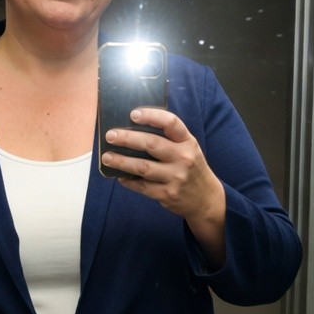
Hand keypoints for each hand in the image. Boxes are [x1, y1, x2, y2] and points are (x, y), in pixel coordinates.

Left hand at [102, 109, 226, 266]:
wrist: (206, 199)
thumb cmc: (192, 169)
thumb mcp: (189, 149)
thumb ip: (170, 139)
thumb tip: (135, 129)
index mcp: (188, 142)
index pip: (171, 123)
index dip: (151, 116)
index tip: (133, 114)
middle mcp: (183, 158)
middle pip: (151, 144)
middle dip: (128, 138)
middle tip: (110, 135)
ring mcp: (176, 177)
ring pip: (143, 167)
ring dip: (122, 162)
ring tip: (107, 157)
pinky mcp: (167, 194)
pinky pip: (142, 187)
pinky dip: (129, 181)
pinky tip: (119, 177)